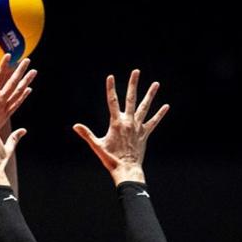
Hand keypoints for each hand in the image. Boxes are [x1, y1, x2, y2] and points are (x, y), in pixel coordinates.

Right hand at [0, 54, 35, 144]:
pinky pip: (18, 102)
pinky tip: (28, 89)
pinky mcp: (6, 114)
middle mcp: (2, 103)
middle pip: (13, 84)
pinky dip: (23, 95)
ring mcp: (6, 109)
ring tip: (33, 72)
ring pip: (19, 92)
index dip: (3, 66)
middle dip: (20, 71)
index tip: (8, 55)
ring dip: (26, 81)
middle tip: (27, 60)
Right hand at [73, 70, 168, 184]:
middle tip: (136, 71)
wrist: (127, 170)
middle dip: (133, 84)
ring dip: (150, 95)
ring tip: (156, 83)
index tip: (110, 77)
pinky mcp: (145, 134)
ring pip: (145, 107)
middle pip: (131, 99)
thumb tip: (75, 126)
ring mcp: (138, 127)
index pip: (112, 101)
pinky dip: (160, 114)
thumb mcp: (97, 145)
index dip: (111, 88)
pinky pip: (154, 122)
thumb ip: (86, 134)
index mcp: (116, 123)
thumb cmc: (110, 159)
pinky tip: (166, 106)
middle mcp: (128, 122)